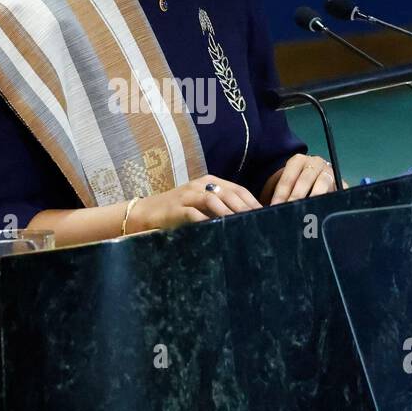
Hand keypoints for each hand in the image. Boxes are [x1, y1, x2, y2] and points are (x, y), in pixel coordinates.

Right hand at [131, 174, 262, 230]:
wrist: (145, 213)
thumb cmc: (177, 211)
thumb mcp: (200, 205)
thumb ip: (220, 207)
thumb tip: (246, 219)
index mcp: (209, 182)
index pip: (237, 189)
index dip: (252, 201)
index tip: (266, 214)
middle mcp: (200, 185)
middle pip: (229, 194)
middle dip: (245, 207)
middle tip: (258, 221)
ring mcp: (187, 195)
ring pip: (213, 200)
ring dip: (229, 212)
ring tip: (241, 224)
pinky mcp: (175, 209)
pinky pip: (193, 213)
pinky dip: (205, 220)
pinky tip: (216, 228)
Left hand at [267, 154, 336, 204]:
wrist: (316, 178)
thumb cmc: (297, 184)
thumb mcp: (288, 183)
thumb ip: (281, 193)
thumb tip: (274, 207)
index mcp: (298, 161)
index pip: (288, 177)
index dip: (281, 193)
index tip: (276, 206)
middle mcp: (315, 163)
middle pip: (305, 179)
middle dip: (296, 196)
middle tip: (290, 209)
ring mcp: (329, 171)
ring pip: (322, 183)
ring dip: (314, 197)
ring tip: (308, 210)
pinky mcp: (341, 182)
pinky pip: (337, 190)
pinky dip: (330, 200)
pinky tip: (322, 210)